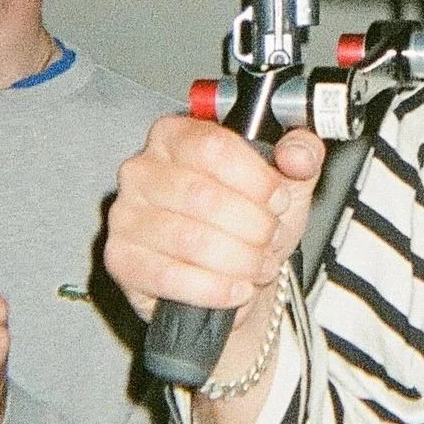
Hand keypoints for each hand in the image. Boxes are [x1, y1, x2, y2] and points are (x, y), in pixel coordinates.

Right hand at [103, 113, 325, 323]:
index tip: (279, 200)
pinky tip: (236, 288)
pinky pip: (170, 276)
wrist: (237, 280)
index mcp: (176, 135)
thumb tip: (297, 152)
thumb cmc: (250, 222)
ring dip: (238, 260)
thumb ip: (302, 152)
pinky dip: (215, 288)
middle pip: (203, 196)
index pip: (212, 146)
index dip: (255, 178)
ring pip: (190, 240)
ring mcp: (125, 215)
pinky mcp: (121, 259)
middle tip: (268, 238)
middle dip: (252, 226)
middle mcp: (142, 169)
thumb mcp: (287, 181)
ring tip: (257, 265)